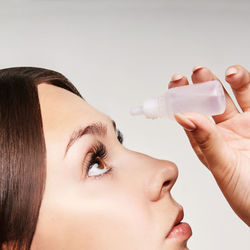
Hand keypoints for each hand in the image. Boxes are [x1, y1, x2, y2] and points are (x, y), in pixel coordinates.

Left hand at [169, 65, 249, 225]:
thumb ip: (205, 140)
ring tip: (224, 73)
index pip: (189, 115)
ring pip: (234, 96)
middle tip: (195, 72)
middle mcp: (223, 131)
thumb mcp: (222, 166)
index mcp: (206, 142)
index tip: (174, 83)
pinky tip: (238, 77)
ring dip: (227, 81)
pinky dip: (246, 85)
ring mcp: (244, 125)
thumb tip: (182, 116)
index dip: (180, 98)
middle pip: (209, 102)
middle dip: (201, 85)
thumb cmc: (245, 194)